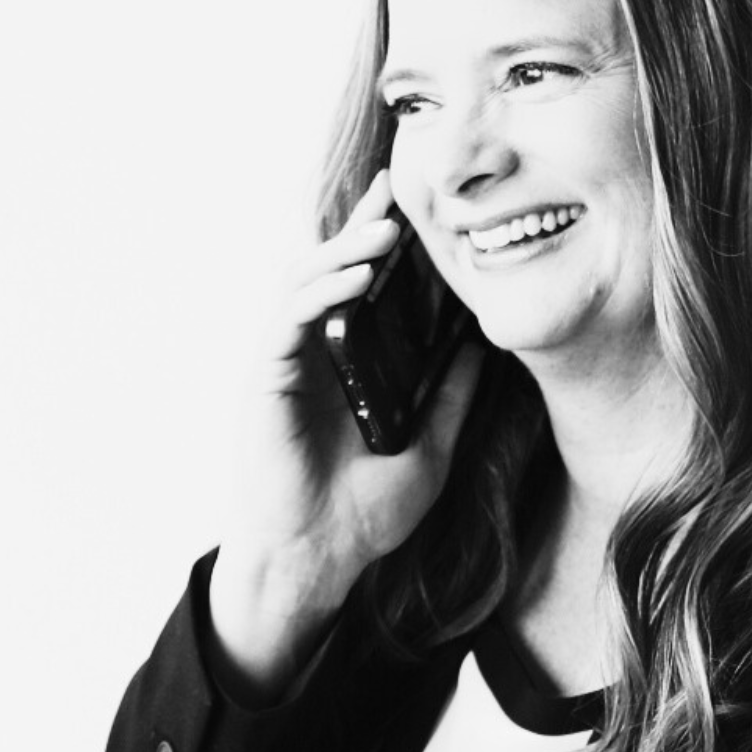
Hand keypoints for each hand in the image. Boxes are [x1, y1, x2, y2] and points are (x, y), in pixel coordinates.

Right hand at [210, 169, 484, 699]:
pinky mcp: (267, 379)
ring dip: (345, 252)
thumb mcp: (431, 448)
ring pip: (307, 284)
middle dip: (364, 228)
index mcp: (351, 365)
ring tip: (385, 231)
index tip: (420, 208)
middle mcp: (316, 355)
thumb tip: (484, 341)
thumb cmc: (363, 514)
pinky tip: (357, 279)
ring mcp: (289, 364)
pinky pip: (290, 320)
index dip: (388, 246)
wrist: (317, 559)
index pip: (368, 290)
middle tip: (397, 192)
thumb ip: (451, 396)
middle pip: (335, 271)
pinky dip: (321, 293)